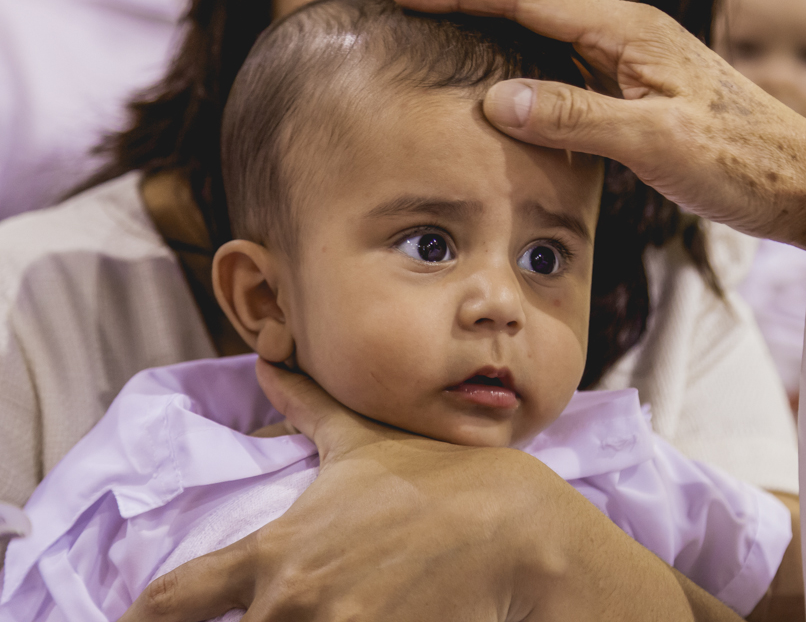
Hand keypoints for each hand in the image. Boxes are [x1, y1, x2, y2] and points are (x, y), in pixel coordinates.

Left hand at [120, 359, 732, 621]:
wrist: (515, 526)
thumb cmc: (438, 479)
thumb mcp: (365, 440)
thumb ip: (306, 408)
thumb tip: (268, 364)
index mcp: (277, 551)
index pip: (175, 599)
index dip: (143, 617)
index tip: (135, 619)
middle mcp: (292, 602)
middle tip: (277, 607)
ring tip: (327, 611)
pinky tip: (369, 619)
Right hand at [382, 0, 805, 247]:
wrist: (800, 181)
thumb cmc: (741, 161)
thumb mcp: (657, 143)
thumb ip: (578, 119)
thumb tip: (495, 99)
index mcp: (632, 32)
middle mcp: (630, 33)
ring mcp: (635, 59)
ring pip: (545, 26)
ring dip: (486, 14)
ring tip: (432, 9)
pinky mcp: (640, 88)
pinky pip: (565, 60)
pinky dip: (520, 54)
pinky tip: (501, 65)